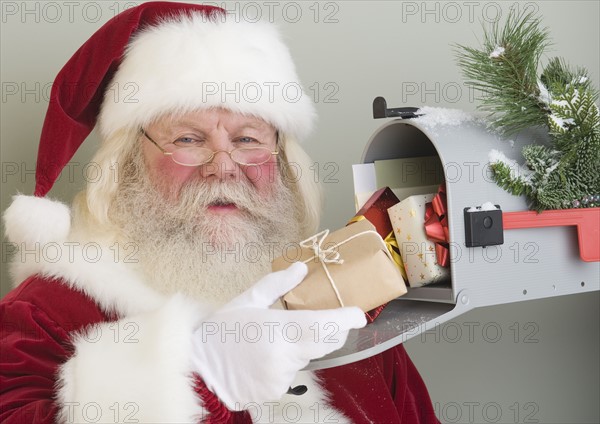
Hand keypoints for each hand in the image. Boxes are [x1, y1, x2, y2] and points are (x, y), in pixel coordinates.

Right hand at [191, 262, 365, 409]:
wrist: (197, 367)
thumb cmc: (219, 331)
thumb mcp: (247, 300)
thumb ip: (277, 285)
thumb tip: (301, 269)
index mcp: (278, 329)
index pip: (324, 325)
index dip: (346, 320)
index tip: (358, 314)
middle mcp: (284, 356)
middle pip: (324, 343)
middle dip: (332, 331)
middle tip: (330, 318)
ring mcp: (281, 377)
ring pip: (307, 358)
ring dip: (303, 347)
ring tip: (275, 338)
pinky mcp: (276, 391)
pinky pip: (293, 373)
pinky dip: (288, 363)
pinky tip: (267, 356)